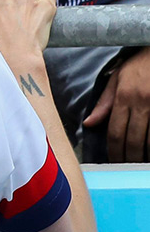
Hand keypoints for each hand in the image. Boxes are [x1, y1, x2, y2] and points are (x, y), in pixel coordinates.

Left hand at [83, 47, 149, 161]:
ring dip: (144, 155)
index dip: (114, 150)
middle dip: (129, 157)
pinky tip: (149, 152)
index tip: (113, 161)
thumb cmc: (138, 64)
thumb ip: (104, 103)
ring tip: (139, 164)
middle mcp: (140, 102)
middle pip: (133, 139)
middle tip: (126, 167)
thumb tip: (89, 124)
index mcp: (124, 95)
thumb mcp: (117, 78)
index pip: (115, 131)